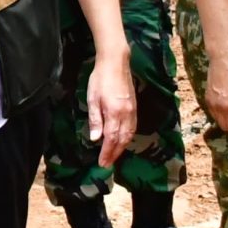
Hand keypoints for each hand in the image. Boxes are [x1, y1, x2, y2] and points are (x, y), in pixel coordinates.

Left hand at [85, 52, 136, 168]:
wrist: (116, 62)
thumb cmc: (100, 79)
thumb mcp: (92, 99)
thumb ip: (95, 120)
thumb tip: (95, 139)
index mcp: (114, 113)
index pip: (111, 139)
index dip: (107, 153)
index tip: (102, 163)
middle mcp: (126, 114)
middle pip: (122, 140)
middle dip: (115, 153)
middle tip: (107, 164)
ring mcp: (132, 111)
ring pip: (129, 135)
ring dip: (122, 147)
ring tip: (114, 156)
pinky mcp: (135, 107)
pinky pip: (133, 127)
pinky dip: (128, 137)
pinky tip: (122, 140)